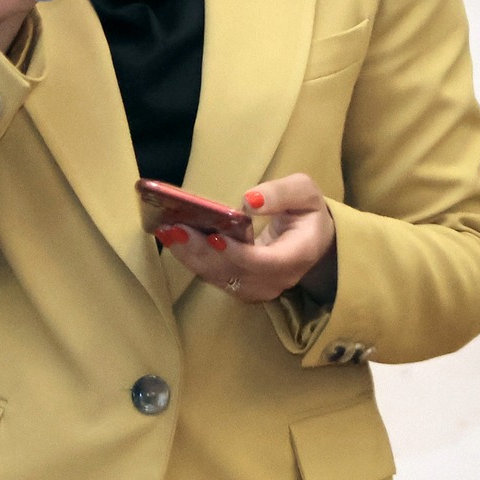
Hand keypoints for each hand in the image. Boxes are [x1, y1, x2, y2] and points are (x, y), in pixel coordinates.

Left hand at [154, 174, 337, 303]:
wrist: (312, 240)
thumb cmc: (306, 212)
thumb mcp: (305, 193)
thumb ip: (282, 194)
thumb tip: (250, 201)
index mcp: (298, 255)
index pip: (266, 263)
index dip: (239, 254)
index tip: (215, 237)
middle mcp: (277, 278)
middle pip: (236, 274)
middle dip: (203, 253)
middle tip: (175, 229)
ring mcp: (259, 287)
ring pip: (221, 278)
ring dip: (191, 257)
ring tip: (167, 232)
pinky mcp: (242, 286)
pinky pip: (215, 277)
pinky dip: (192, 260)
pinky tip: (173, 239)